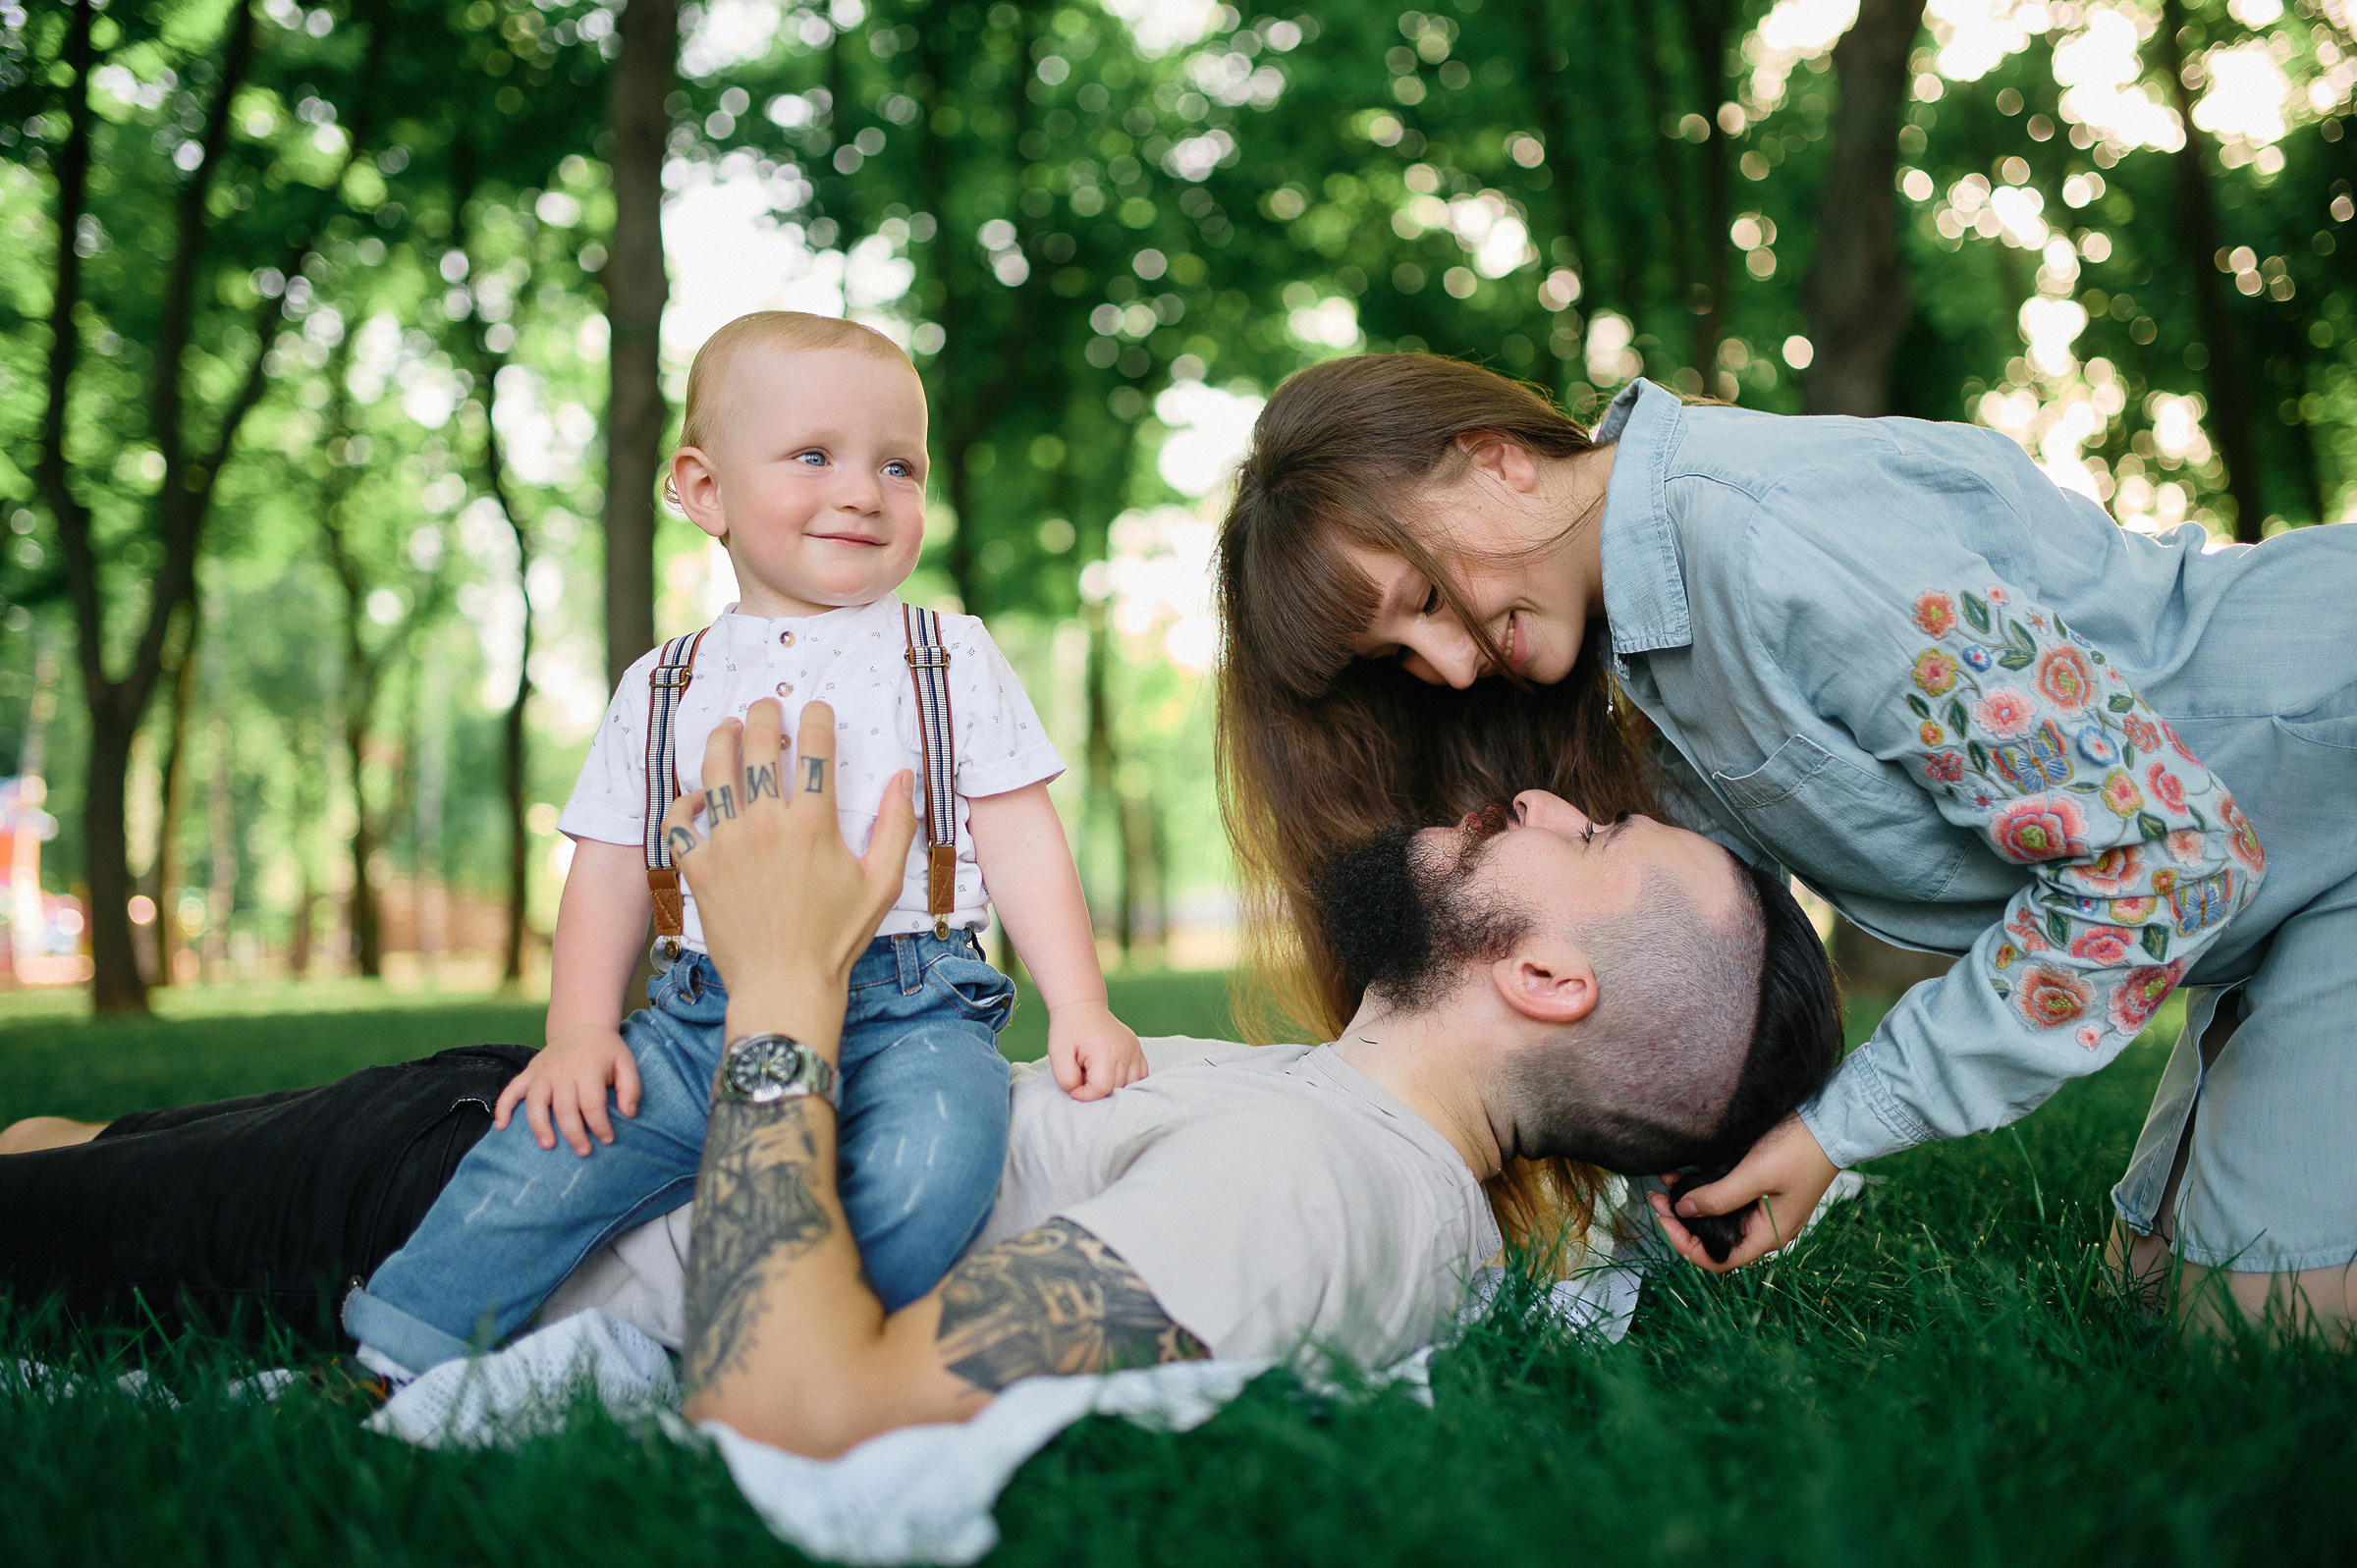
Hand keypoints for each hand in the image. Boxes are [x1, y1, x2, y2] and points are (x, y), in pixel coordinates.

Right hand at [494, 1025, 641, 1155]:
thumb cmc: (606, 1051)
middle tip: (583, 1152)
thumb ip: (631, 1087)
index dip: (600, 1125)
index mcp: (587, 1069)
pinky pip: (511, 1090)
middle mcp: (562, 1071)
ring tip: (548, 1145)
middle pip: (564, 1108)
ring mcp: (542, 1072)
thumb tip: (629, 1113)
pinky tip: (502, 1127)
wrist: (581, 1028)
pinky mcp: (529, 1074)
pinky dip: (503, 1108)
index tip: (607, 1139)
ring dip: (539, 1126)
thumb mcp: (626, 1063)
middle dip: (574, 1133)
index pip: (592, 1104)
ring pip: (536, 1103)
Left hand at [661, 700, 916, 1033]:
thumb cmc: (836, 937)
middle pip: (756, 746)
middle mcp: (765, 824)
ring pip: (713, 772)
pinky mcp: (698, 868)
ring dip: (720, 741)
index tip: (816, 710)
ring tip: (727, 729)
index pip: (814, 748)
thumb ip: (897, 826)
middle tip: (766, 708)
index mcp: (812, 823)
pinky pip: (678, 822)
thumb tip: (905, 777)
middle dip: (763, 716)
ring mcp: (726, 844)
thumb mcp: (882, 883)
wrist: (785, 985)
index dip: (816, 719)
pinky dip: (682, 803)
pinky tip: (696, 797)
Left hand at [1047, 1006, 1146, 1100]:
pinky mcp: (1138, 1051)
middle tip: (1083, 1075)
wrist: (1082, 1008)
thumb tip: (1080, 1093)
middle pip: (1115, 1089)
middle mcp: (1125, 1052)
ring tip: (1096, 1073)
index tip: (1074, 1086)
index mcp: (1105, 1052)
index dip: (1085, 1094)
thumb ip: (1067, 1079)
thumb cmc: (1068, 1031)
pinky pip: (1140, 1077)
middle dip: (1097, 1089)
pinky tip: (1111, 1073)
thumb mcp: (1057, 1054)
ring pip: (1129, 1086)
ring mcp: (1135, 1050)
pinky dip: (1127, 1082)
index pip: (1101, 1089)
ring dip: (1112, 1087)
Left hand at [1646, 1115, 1839, 1273]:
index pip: (1719, 1259)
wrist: (1832, 1122)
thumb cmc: (1801, 1151)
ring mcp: (1763, 1209)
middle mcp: (1765, 1227)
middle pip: (1714, 1239)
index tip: (1664, 1220)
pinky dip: (1702, 1190)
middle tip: (1656, 1198)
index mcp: (1769, 1234)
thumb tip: (1683, 1210)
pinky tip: (1682, 1174)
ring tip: (1662, 1183)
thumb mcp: (1755, 1174)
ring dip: (1688, 1204)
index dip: (1687, 1246)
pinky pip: (1725, 1198)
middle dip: (1681, 1222)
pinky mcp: (1760, 1189)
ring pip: (1716, 1217)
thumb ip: (1718, 1196)